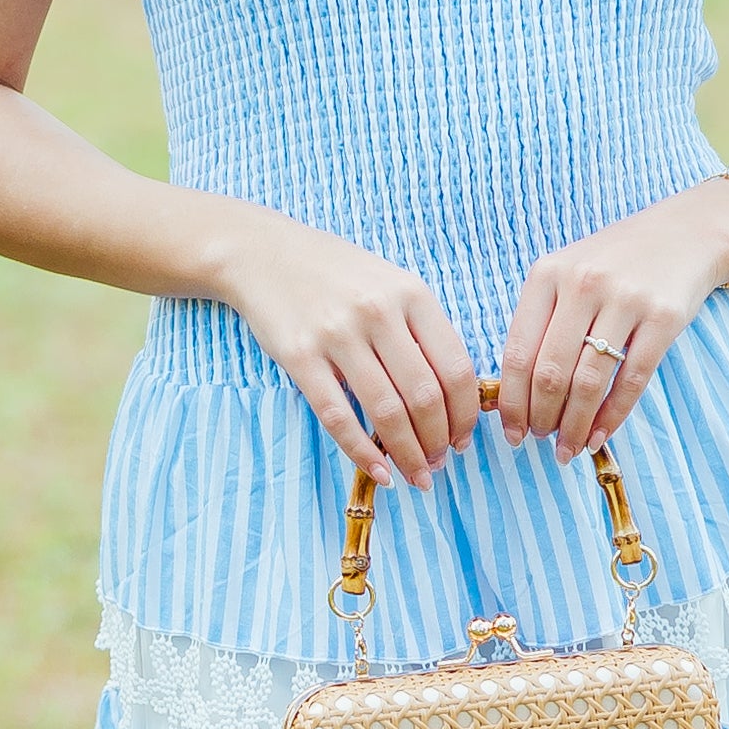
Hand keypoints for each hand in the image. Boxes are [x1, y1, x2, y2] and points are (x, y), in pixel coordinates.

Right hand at [212, 214, 483, 482]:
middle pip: (425, 396)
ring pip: (386, 411)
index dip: (465, 414)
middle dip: (438, 441)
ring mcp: (337, 334)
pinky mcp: (299, 356)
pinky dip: (362, 452)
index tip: (462, 439)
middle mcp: (378, 312)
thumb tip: (453, 399)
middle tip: (438, 464)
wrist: (262, 253)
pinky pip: (338, 416)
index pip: (456, 368)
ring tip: (415, 475)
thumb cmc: (336, 274)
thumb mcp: (390, 284)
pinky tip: (379, 472)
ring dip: (407, 454)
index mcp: (412, 294)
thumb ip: (421, 331)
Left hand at [497, 178, 728, 459]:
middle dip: (541, 418)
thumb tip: (515, 394)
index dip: (511, 402)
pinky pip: (632, 380)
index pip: (517, 352)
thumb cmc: (616, 262)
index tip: (511, 431)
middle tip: (541, 441)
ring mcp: (625, 299)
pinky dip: (613, 416)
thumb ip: (541, 321)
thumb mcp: (568, 274)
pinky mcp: (664, 317)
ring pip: (589, 382)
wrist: (686, 233)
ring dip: (575, 425)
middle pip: (550, 372)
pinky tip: (601, 435)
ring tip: (569, 448)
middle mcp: (582, 284)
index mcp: (547, 274)